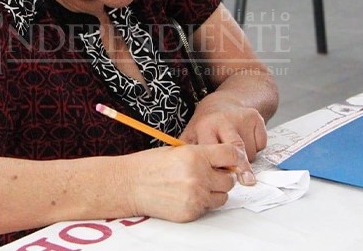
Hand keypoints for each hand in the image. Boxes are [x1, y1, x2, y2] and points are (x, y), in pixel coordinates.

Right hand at [121, 144, 240, 221]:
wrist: (128, 185)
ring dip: (215, 192)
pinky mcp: (191, 212)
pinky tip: (186, 196)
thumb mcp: (177, 151)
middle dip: (223, 177)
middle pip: (229, 179)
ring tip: (196, 186)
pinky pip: (208, 208)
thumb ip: (202, 155)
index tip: (234, 161)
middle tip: (209, 174)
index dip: (235, 158)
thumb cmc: (149, 166)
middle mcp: (198, 175)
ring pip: (223, 196)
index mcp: (195, 155)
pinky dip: (202, 203)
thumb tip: (224, 163)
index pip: (231, 154)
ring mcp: (195, 196)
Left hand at [179, 93, 267, 184]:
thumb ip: (187, 153)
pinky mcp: (256, 118)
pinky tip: (246, 141)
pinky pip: (261, 145)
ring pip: (250, 152)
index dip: (218, 169)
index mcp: (205, 126)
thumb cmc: (206, 123)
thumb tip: (183, 173)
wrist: (223, 102)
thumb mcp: (192, 134)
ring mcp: (241, 118)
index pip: (215, 154)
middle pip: (237, 152)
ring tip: (235, 151)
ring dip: (246, 159)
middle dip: (241, 168)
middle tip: (244, 180)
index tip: (221, 179)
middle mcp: (223, 120)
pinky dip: (257, 149)